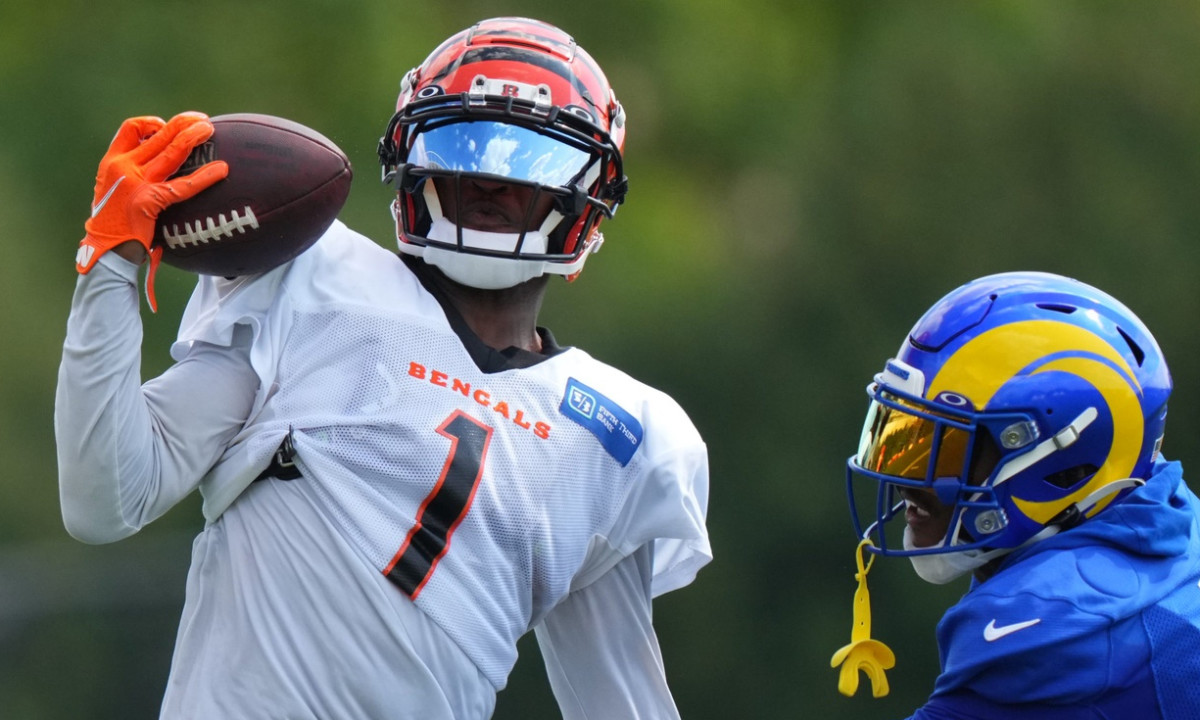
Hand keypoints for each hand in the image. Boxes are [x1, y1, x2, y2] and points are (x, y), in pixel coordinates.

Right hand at [76, 112, 228, 273]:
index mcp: (112, 162)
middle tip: (202, 120)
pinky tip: (222, 170)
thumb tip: (161, 166)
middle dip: (182, 124)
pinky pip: (183, 186)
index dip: (152, 123)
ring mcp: (135, 183)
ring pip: (170, 151)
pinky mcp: (149, 201)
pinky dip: (204, 176)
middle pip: (157, 135)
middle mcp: (122, 167)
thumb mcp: (116, 192)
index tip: (168, 126)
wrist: (106, 250)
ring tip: (210, 130)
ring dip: (193, 137)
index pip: (130, 128)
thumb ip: (133, 175)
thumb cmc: (116, 224)